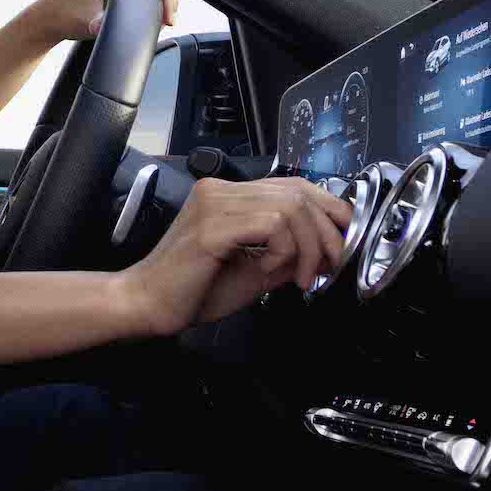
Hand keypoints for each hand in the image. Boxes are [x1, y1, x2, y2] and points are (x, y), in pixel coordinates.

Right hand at [113, 177, 353, 336]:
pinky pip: (271, 225)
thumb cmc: (194, 291)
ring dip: (308, 247)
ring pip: (290, 207)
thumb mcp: (256, 270)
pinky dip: (285, 251)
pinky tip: (270, 273)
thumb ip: (288, 253)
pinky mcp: (212, 227)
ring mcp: (214, 205)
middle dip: (327, 232)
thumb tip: (328, 250)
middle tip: (328, 266)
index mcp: (228, 196)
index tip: (342, 243)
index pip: (294, 185)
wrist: (148, 305)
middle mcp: (220, 190)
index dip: (329, 210)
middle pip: (299, 192)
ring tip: (300, 277)